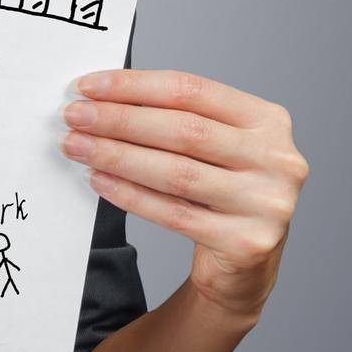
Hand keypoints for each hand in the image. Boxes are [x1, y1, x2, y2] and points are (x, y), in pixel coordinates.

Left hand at [60, 68, 309, 327]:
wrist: (245, 266)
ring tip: (77, 147)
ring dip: (117, 156)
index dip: (134, 86)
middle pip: (183, 130)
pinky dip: (131, 195)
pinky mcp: (247, 242)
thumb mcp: (212, 146)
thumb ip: (172, 117)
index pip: (191, 90)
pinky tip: (99, 181)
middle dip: (119, 120)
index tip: (88, 86)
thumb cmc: (219, 189)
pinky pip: (174, 214)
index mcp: (267, 120)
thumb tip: (101, 97)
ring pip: (176, 172)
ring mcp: (267, 203)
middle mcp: (277, 158)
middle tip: (74, 117)